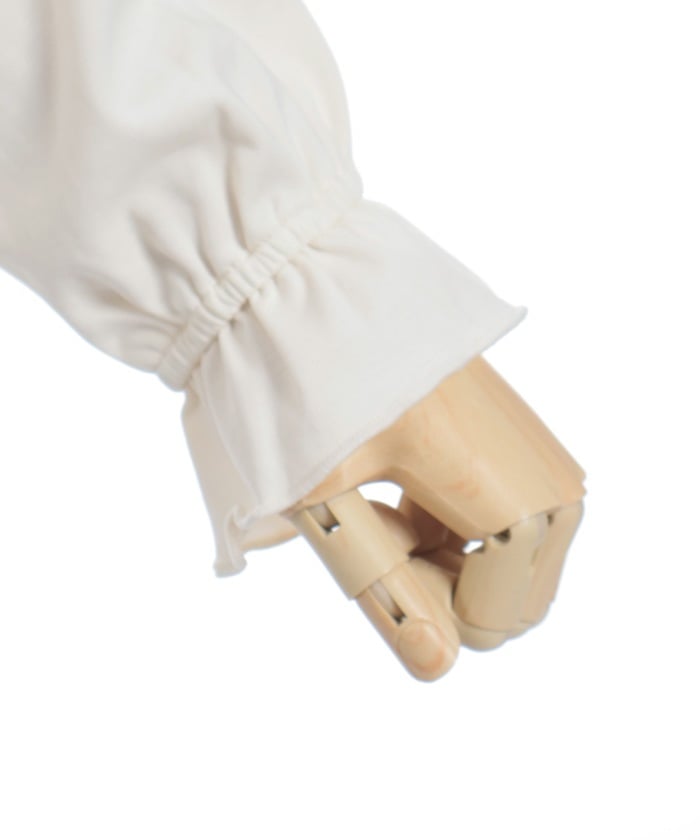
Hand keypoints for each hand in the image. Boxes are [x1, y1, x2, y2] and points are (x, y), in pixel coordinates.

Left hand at [283, 355, 585, 680]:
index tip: (371, 549)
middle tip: (375, 525)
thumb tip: (438, 667)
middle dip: (442, 589)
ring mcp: (543, 457)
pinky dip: (455, 527)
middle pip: (514, 599)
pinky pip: (508, 523)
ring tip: (383, 499)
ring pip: (511, 565)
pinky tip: (402, 483)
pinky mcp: (527, 444)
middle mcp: (549, 477)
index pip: (498, 618)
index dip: (425, 606)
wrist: (325, 297)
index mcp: (508, 491)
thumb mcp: (329, 497)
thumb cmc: (317, 388)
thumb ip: (385, 589)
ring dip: (445, 557)